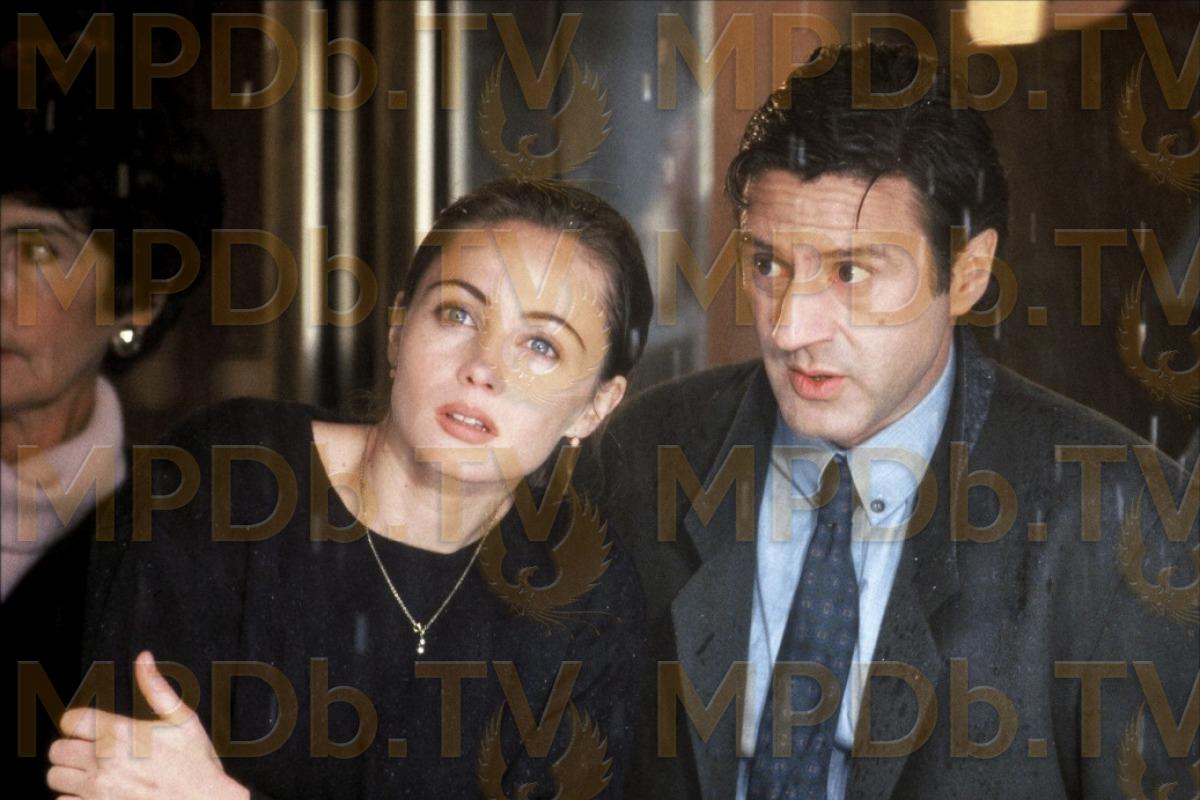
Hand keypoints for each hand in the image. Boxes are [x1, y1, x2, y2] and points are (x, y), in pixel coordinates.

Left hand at [47, 651, 248, 799]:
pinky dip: (73, 799)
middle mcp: (103, 763)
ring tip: (92, 775)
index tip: (90, 729)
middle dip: (71, 748)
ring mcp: (96, 792)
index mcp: (121, 734)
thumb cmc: (197, 763)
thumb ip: (156, 688)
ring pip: (55, 778)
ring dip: (69, 775)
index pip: (71, 720)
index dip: (78, 723)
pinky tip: (95, 796)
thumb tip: (143, 657)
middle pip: (57, 749)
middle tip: (92, 753)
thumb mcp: (183, 720)